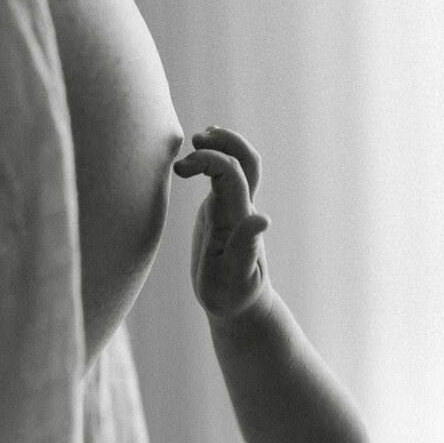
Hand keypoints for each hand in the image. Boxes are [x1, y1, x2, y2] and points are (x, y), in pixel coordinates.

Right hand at [173, 126, 271, 319]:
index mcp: (236, 221)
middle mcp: (239, 209)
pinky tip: (202, 148)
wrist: (240, 304)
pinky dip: (220, 155)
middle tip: (196, 139)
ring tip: (199, 138)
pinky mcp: (226, 209)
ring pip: (243, 164)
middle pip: (247, 162)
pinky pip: (230, 174)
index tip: (180, 169)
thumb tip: (264, 218)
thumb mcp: (231, 281)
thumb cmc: (231, 297)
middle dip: (226, 142)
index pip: (231, 177)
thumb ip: (244, 250)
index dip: (208, 161)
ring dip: (226, 144)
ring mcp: (234, 207)